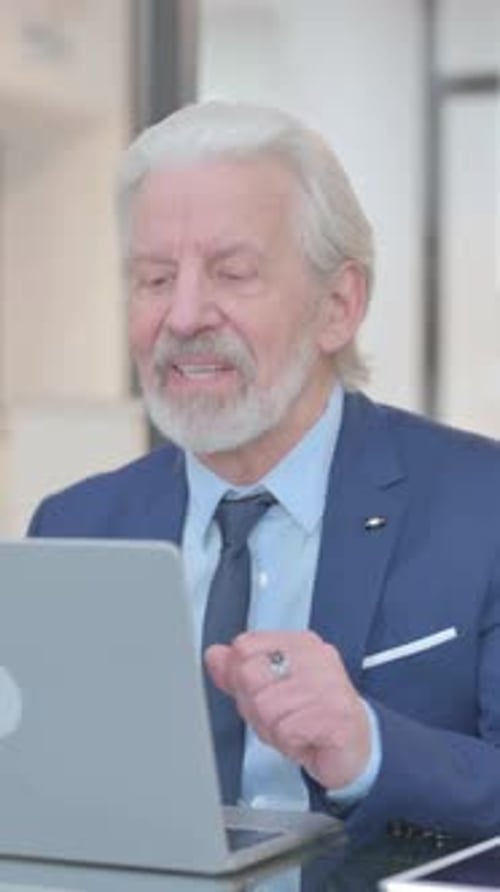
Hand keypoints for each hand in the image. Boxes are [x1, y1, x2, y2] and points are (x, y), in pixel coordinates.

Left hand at [204, 630, 370, 790]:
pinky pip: (285, 730)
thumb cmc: (312, 717)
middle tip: (282, 716)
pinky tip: (307, 739)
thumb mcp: (269, 691)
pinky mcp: (335, 714)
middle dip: (257, 707)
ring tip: (296, 728)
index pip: (244, 647)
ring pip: (265, 707)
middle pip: (249, 675)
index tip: (267, 692)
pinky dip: (290, 743)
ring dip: (274, 729)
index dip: (243, 679)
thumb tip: (214, 654)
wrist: (357, 748)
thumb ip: (238, 672)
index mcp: (299, 643)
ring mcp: (328, 683)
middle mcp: (315, 657)